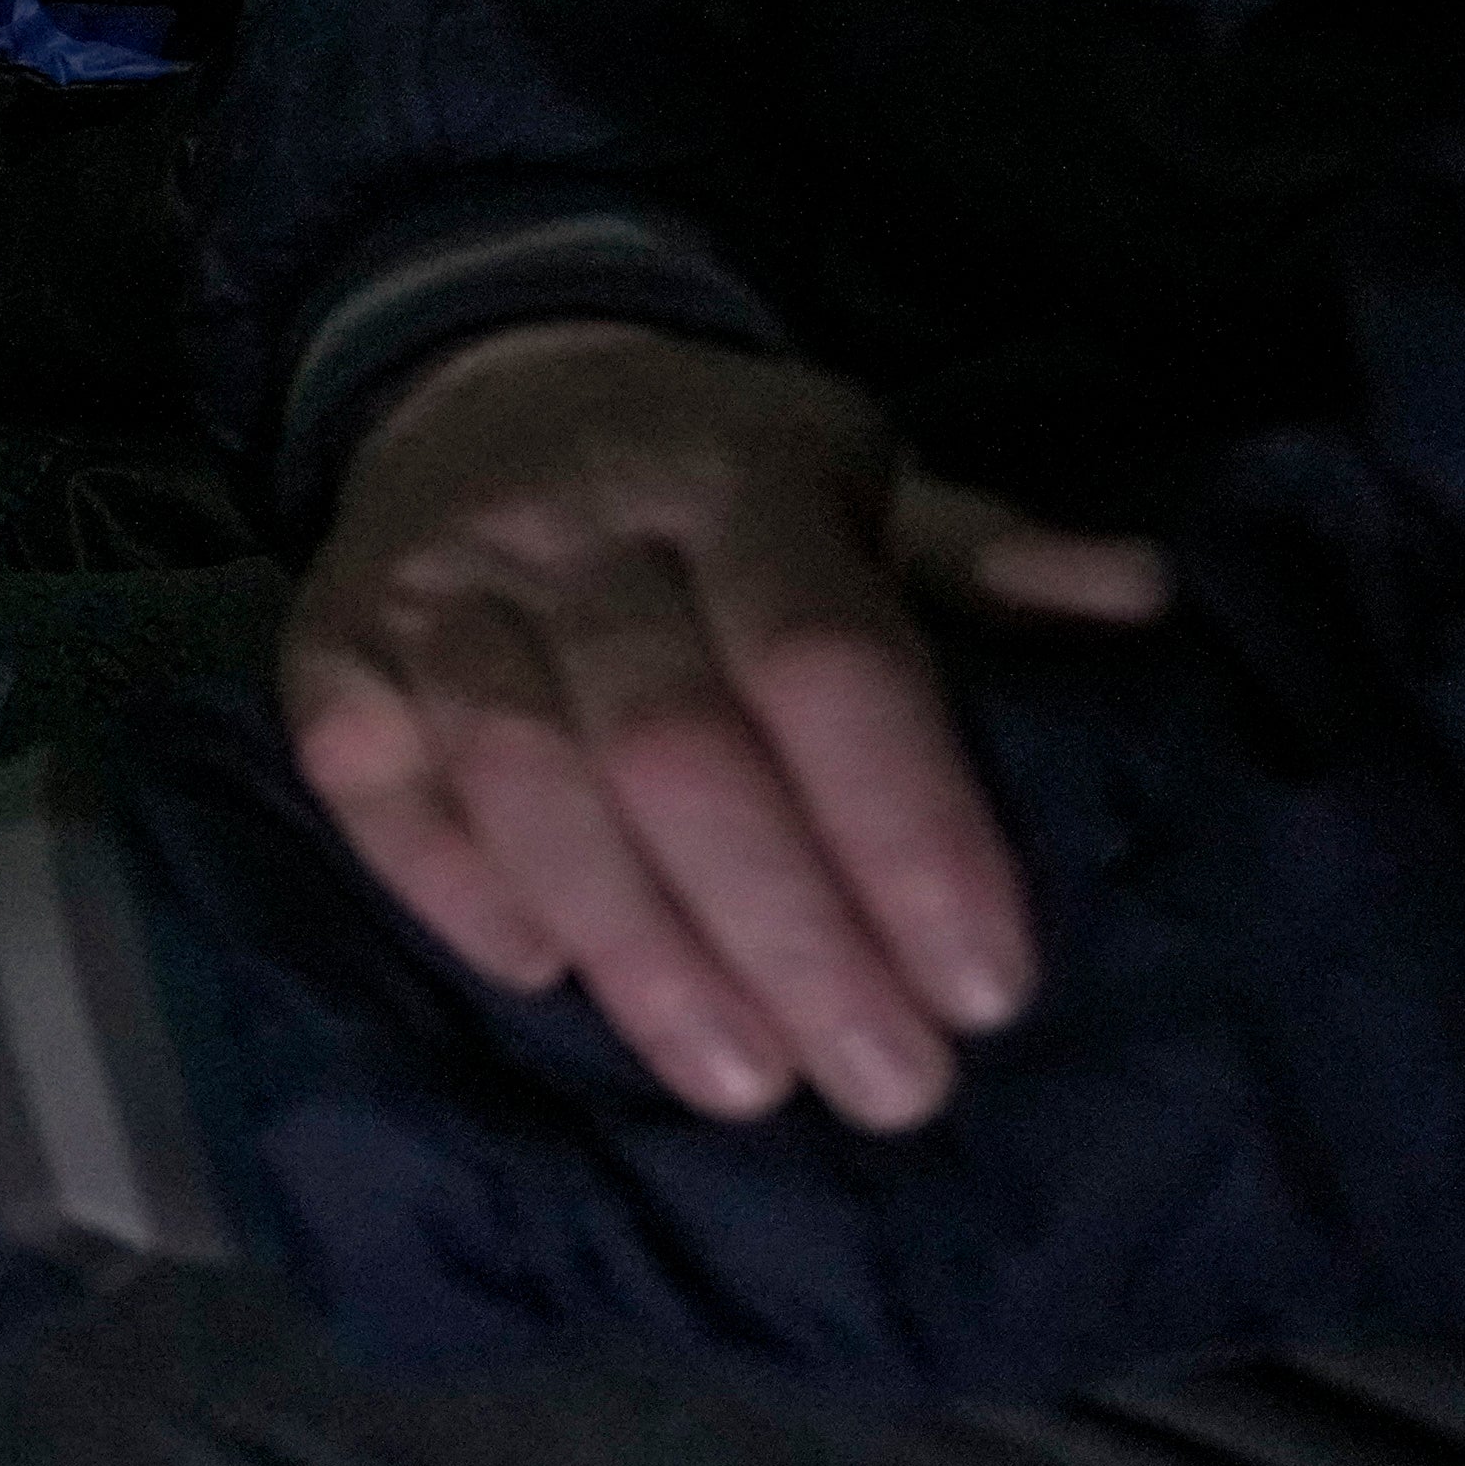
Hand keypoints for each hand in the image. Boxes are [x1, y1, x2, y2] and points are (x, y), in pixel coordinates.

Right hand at [291, 320, 1169, 1131]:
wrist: (485, 379)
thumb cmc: (720, 483)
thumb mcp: (871, 483)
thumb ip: (987, 562)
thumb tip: (1140, 603)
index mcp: (738, 469)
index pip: (823, 656)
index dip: (906, 828)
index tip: (988, 989)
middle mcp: (573, 516)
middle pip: (674, 743)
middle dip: (789, 934)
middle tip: (892, 1086)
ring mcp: (434, 579)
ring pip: (524, 779)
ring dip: (640, 950)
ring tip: (746, 1083)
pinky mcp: (324, 643)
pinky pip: (373, 784)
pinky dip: (457, 891)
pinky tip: (552, 980)